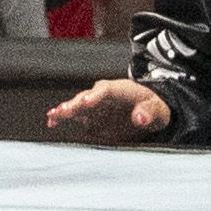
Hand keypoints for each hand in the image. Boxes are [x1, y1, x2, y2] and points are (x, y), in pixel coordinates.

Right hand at [46, 75, 169, 141]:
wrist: (147, 112)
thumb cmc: (153, 107)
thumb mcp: (157, 109)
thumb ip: (149, 112)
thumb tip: (140, 117)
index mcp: (119, 89)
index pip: (105, 90)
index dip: (95, 96)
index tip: (87, 102)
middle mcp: (102, 95)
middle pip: (87, 96)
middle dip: (76, 104)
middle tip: (66, 110)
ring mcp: (95, 106)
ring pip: (77, 105)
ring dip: (66, 110)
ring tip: (54, 116)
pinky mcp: (91, 118)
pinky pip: (75, 116)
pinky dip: (63, 118)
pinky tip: (52, 122)